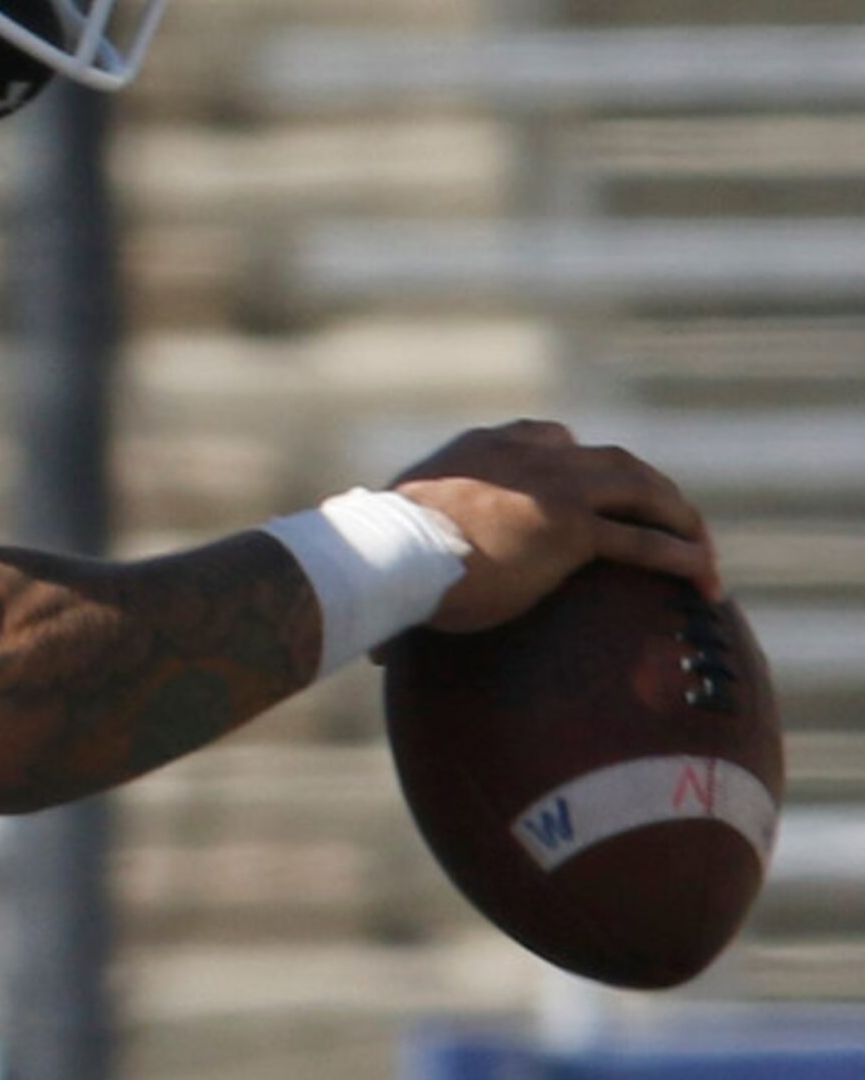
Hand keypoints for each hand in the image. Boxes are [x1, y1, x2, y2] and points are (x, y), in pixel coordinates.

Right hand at [390, 418, 720, 634]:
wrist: (388, 552)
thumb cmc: (376, 557)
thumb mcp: (390, 541)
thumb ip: (400, 564)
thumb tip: (375, 644)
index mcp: (481, 451)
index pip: (547, 436)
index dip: (578, 458)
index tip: (592, 485)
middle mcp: (525, 456)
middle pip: (608, 459)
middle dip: (647, 487)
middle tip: (668, 520)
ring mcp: (553, 486)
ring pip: (640, 488)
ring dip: (679, 516)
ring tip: (703, 550)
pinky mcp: (571, 527)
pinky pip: (643, 540)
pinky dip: (681, 555)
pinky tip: (705, 578)